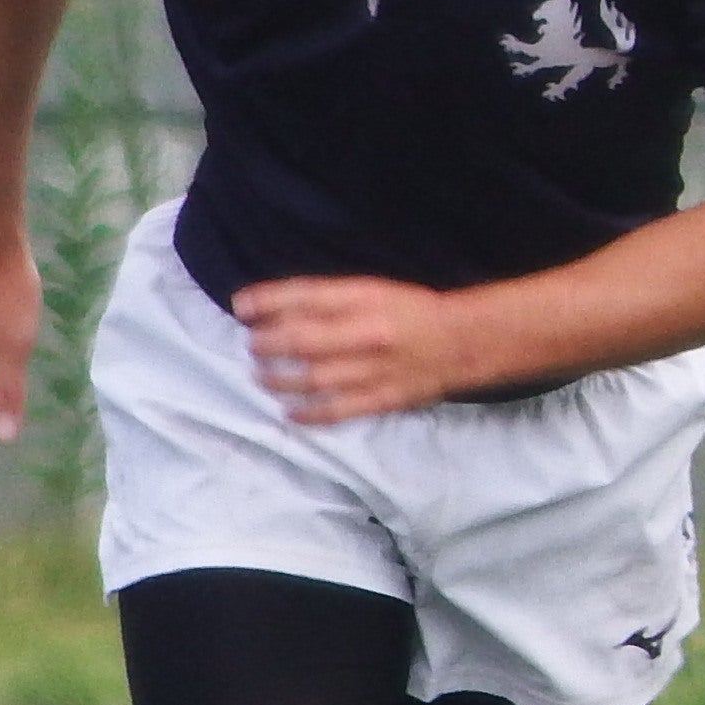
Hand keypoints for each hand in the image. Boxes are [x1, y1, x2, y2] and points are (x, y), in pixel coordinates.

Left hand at [231, 276, 482, 425]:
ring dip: (279, 380)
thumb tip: (276, 308)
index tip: (241, 307)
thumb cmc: (411, 311)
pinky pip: (338, 411)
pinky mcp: (382, 399)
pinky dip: (309, 415)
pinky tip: (290, 412)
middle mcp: (365, 333)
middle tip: (252, 347)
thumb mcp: (371, 289)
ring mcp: (373, 369)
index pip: (305, 296)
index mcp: (364, 298)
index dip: (267, 301)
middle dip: (266, 345)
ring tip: (262, 377)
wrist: (462, 342)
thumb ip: (329, 299)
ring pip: (313, 378)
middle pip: (301, 340)